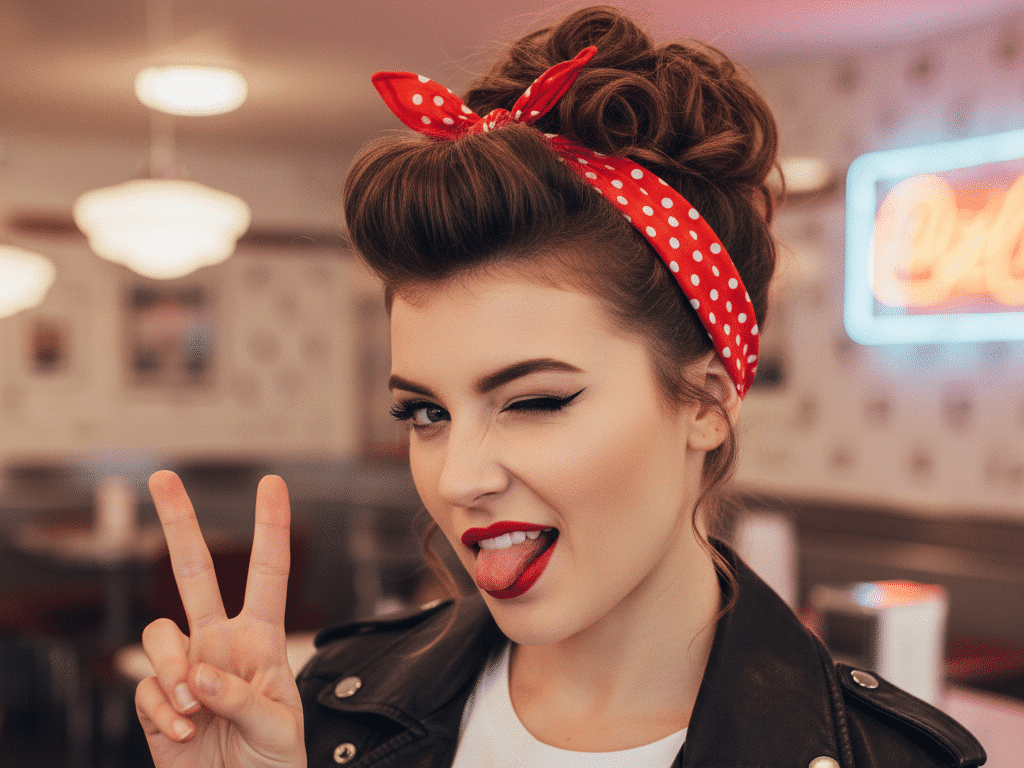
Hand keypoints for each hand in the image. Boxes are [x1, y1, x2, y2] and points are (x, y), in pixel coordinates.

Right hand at [135, 471, 305, 767]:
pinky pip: (144, 687)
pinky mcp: (156, 699)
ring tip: (195, 711)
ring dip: (172, 671)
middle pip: (194, 571)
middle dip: (178, 523)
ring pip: (160, 632)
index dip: (270, 528)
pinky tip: (185, 734)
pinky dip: (163, 712)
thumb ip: (242, 697)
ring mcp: (186, 667)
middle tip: (162, 478)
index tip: (272, 484)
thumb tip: (199, 673)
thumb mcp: (278, 728)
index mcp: (262, 639)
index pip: (269, 572)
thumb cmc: (273, 762)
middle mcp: (220, 641)